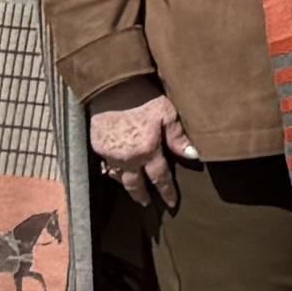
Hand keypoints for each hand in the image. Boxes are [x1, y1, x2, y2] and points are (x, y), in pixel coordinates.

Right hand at [87, 89, 189, 207]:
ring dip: (126, 186)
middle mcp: (128, 158)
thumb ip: (179, 137)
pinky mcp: (97, 147)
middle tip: (146, 204)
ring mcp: (110, 154)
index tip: (172, 204)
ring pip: (119, 178)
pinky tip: (115, 172)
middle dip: (142, 196)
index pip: (160, 178)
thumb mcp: (167, 113)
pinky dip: (113, 171)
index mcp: (148, 151)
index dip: (167, 192)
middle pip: (135, 185)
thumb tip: (193, 156)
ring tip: (132, 190)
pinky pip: (106, 165)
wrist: (111, 86)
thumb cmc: (143, 97)